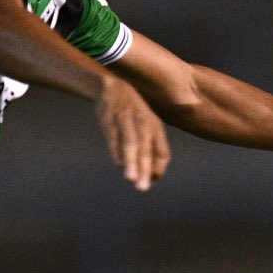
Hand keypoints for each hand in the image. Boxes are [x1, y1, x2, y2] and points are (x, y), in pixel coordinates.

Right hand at [95, 75, 170, 189]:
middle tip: (142, 188)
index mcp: (156, 128)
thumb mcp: (148, 125)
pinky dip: (115, 150)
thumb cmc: (134, 112)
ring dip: (131, 161)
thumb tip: (153, 176)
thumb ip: (151, 149)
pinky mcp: (109, 119)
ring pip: (130, 143)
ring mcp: (126, 120)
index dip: (158, 169)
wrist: (113, 85)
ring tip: (130, 179)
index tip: (151, 181)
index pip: (162, 152)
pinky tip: (118, 163)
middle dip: (144, 170)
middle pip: (146, 150)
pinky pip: (113, 136)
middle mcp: (143, 123)